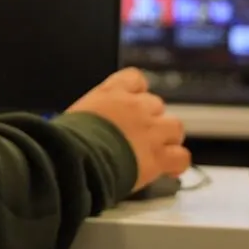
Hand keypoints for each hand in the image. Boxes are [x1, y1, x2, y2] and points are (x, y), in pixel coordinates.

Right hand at [65, 67, 189, 190]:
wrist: (77, 158)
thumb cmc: (68, 140)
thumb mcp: (76, 115)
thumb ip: (94, 115)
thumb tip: (92, 126)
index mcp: (112, 92)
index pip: (135, 78)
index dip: (138, 91)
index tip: (134, 102)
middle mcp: (135, 106)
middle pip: (156, 105)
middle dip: (151, 120)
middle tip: (140, 136)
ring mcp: (151, 130)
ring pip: (175, 127)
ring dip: (169, 138)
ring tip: (158, 150)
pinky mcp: (159, 156)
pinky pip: (181, 157)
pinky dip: (176, 164)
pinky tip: (169, 169)